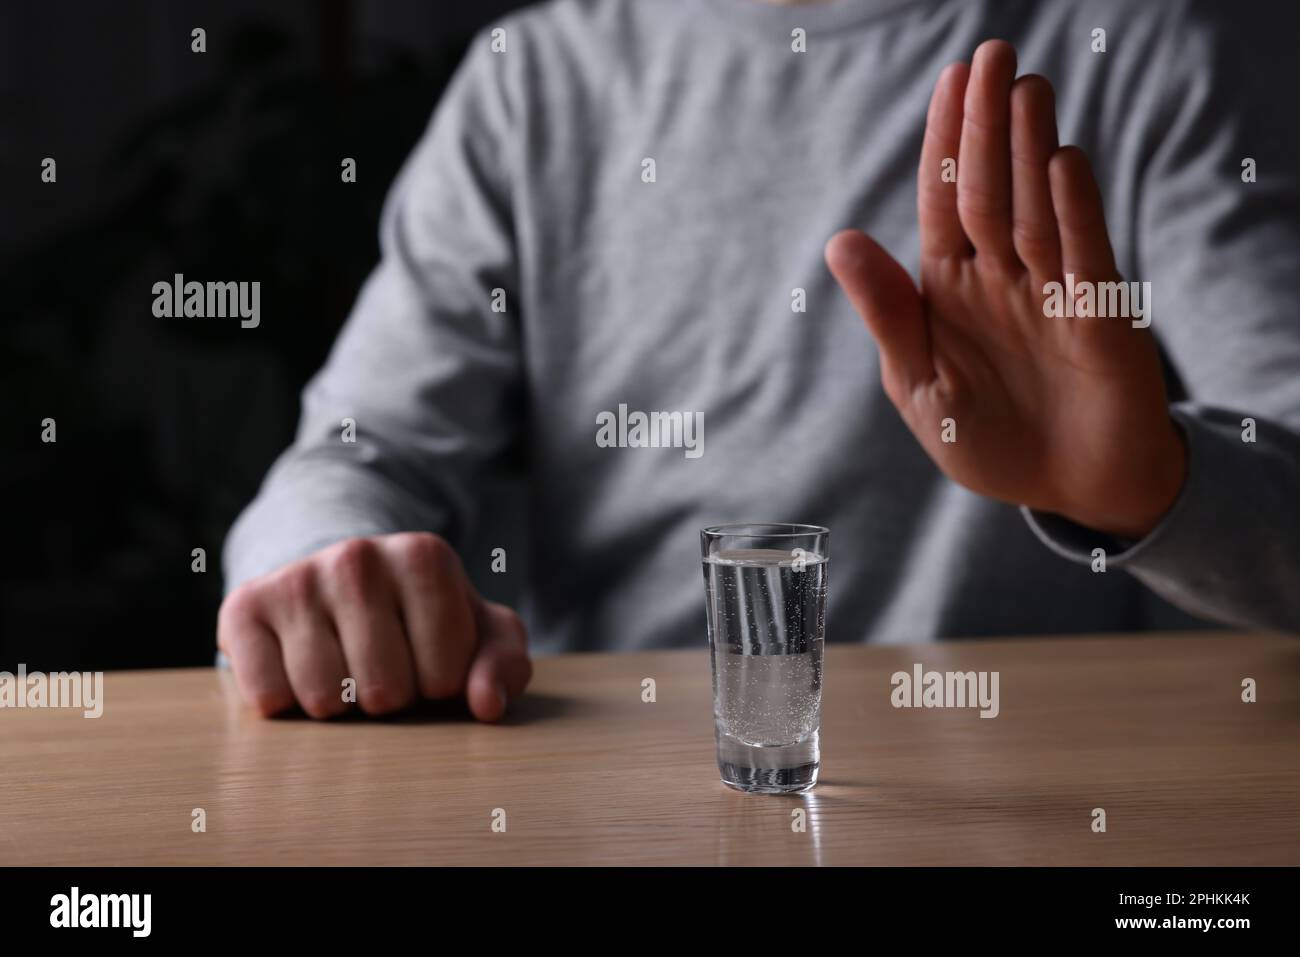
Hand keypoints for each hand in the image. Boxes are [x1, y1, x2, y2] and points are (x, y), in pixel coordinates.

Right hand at [217, 533, 531, 719]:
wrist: (336, 586)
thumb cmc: (421, 621)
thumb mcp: (478, 634)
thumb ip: (504, 666)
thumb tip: (486, 705)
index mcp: (425, 556)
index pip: (446, 674)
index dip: (441, 685)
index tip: (429, 658)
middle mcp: (358, 556)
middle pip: (385, 691)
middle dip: (390, 698)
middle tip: (382, 667)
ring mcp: (297, 578)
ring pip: (326, 698)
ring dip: (339, 705)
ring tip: (344, 667)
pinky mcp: (243, 606)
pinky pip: (269, 696)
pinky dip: (286, 702)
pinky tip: (299, 669)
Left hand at [826, 40, 1185, 539]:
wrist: (1067, 489)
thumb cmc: (985, 441)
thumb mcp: (919, 385)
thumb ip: (888, 315)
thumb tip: (839, 240)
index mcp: (950, 288)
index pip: (944, 201)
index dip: (945, 143)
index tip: (949, 81)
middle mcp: (1001, 277)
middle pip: (989, 189)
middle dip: (986, 126)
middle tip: (991, 53)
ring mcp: (1052, 292)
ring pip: (1035, 209)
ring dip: (1029, 151)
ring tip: (1023, 88)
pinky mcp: (1098, 319)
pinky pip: (1084, 257)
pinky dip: (1073, 213)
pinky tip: (1062, 163)